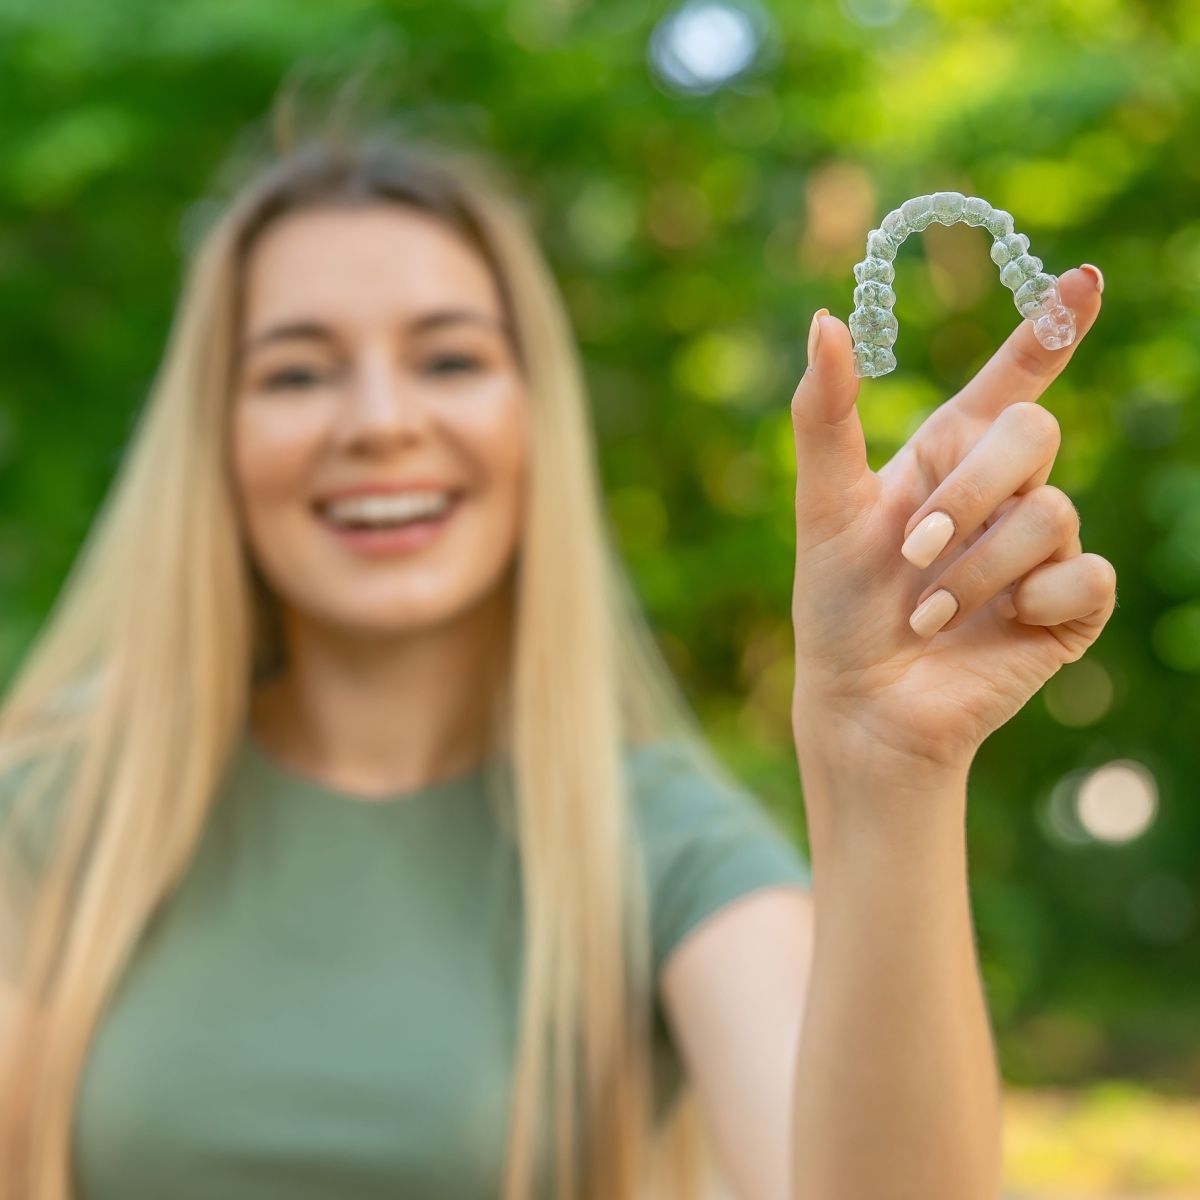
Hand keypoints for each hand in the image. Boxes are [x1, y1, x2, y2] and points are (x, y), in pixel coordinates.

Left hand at [789, 266, 1116, 783]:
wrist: (862, 702)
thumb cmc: (839, 608)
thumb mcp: (825, 507)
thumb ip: (826, 416)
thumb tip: (823, 318)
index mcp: (949, 457)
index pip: (1011, 381)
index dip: (1049, 328)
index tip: (1084, 281)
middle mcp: (1002, 494)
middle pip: (1034, 435)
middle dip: (970, 495)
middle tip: (914, 551)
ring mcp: (1040, 550)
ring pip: (1050, 513)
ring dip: (975, 570)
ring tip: (923, 615)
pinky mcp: (1069, 606)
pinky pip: (1083, 575)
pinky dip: (1027, 600)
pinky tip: (996, 627)